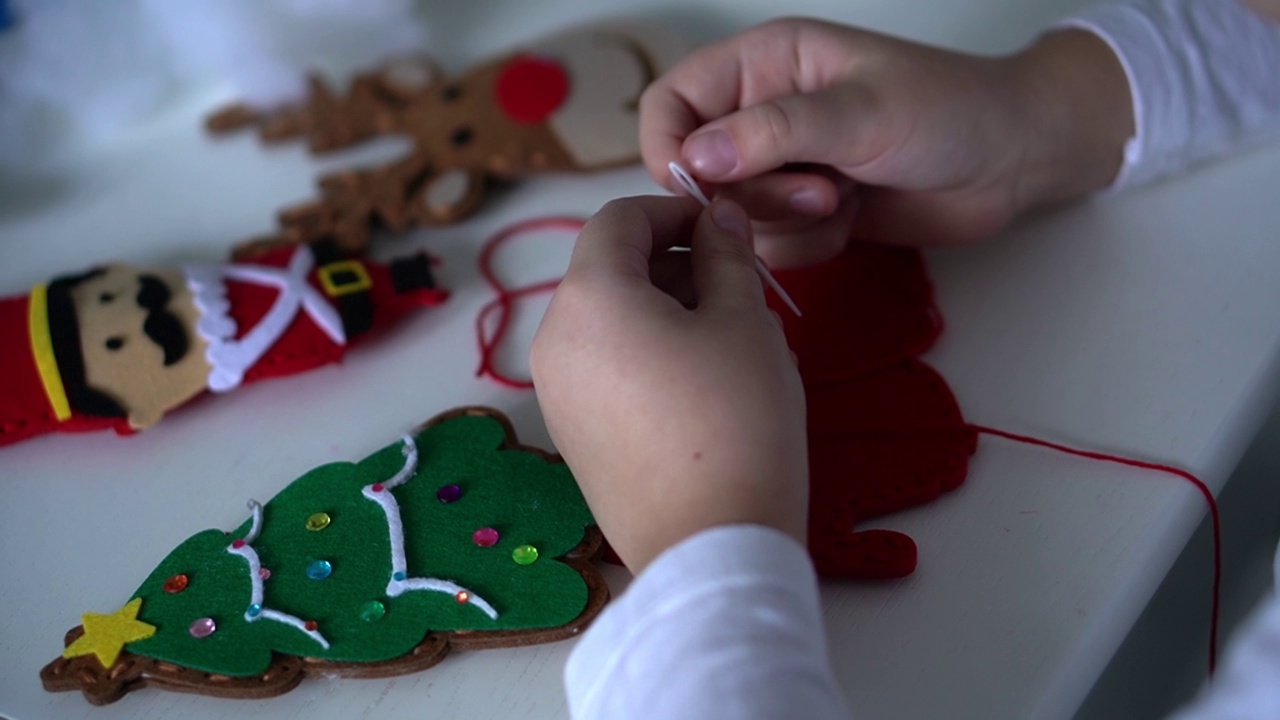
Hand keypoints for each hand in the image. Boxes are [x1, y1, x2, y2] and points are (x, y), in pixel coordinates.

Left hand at [531, 196, 807, 572]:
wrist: (710, 544)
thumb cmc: (735, 421)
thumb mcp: (745, 322)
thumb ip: (727, 255)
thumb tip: (719, 217)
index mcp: (588, 297)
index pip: (619, 218)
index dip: (674, 209)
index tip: (723, 228)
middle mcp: (554, 339)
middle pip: (609, 269)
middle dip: (673, 262)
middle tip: (740, 286)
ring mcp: (556, 392)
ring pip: (609, 320)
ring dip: (664, 309)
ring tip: (730, 338)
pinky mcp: (571, 434)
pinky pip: (604, 367)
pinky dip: (646, 353)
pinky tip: (702, 384)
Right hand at [640, 18, 1132, 264]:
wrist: (1014, 161)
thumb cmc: (948, 111)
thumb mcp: (861, 113)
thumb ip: (775, 133)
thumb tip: (694, 158)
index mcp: (765, 64)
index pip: (673, 101)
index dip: (671, 147)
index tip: (699, 187)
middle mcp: (764, 115)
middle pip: (700, 172)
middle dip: (753, 194)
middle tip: (819, 189)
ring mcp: (786, 167)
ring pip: (735, 217)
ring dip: (786, 222)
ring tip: (844, 199)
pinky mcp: (809, 212)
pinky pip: (773, 246)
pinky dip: (810, 243)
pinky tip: (853, 220)